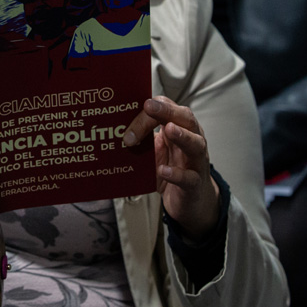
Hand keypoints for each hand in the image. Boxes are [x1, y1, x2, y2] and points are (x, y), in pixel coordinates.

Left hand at [123, 96, 219, 240]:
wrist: (187, 199)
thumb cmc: (170, 168)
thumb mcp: (154, 149)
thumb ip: (141, 137)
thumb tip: (110, 131)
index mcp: (180, 127)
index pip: (167, 109)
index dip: (149, 111)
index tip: (127, 116)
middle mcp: (192, 140)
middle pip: (185, 119)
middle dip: (167, 111)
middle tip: (149, 106)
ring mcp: (196, 162)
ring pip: (195, 144)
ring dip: (182, 135)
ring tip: (168, 130)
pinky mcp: (195, 184)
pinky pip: (189, 178)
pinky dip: (177, 174)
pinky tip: (164, 171)